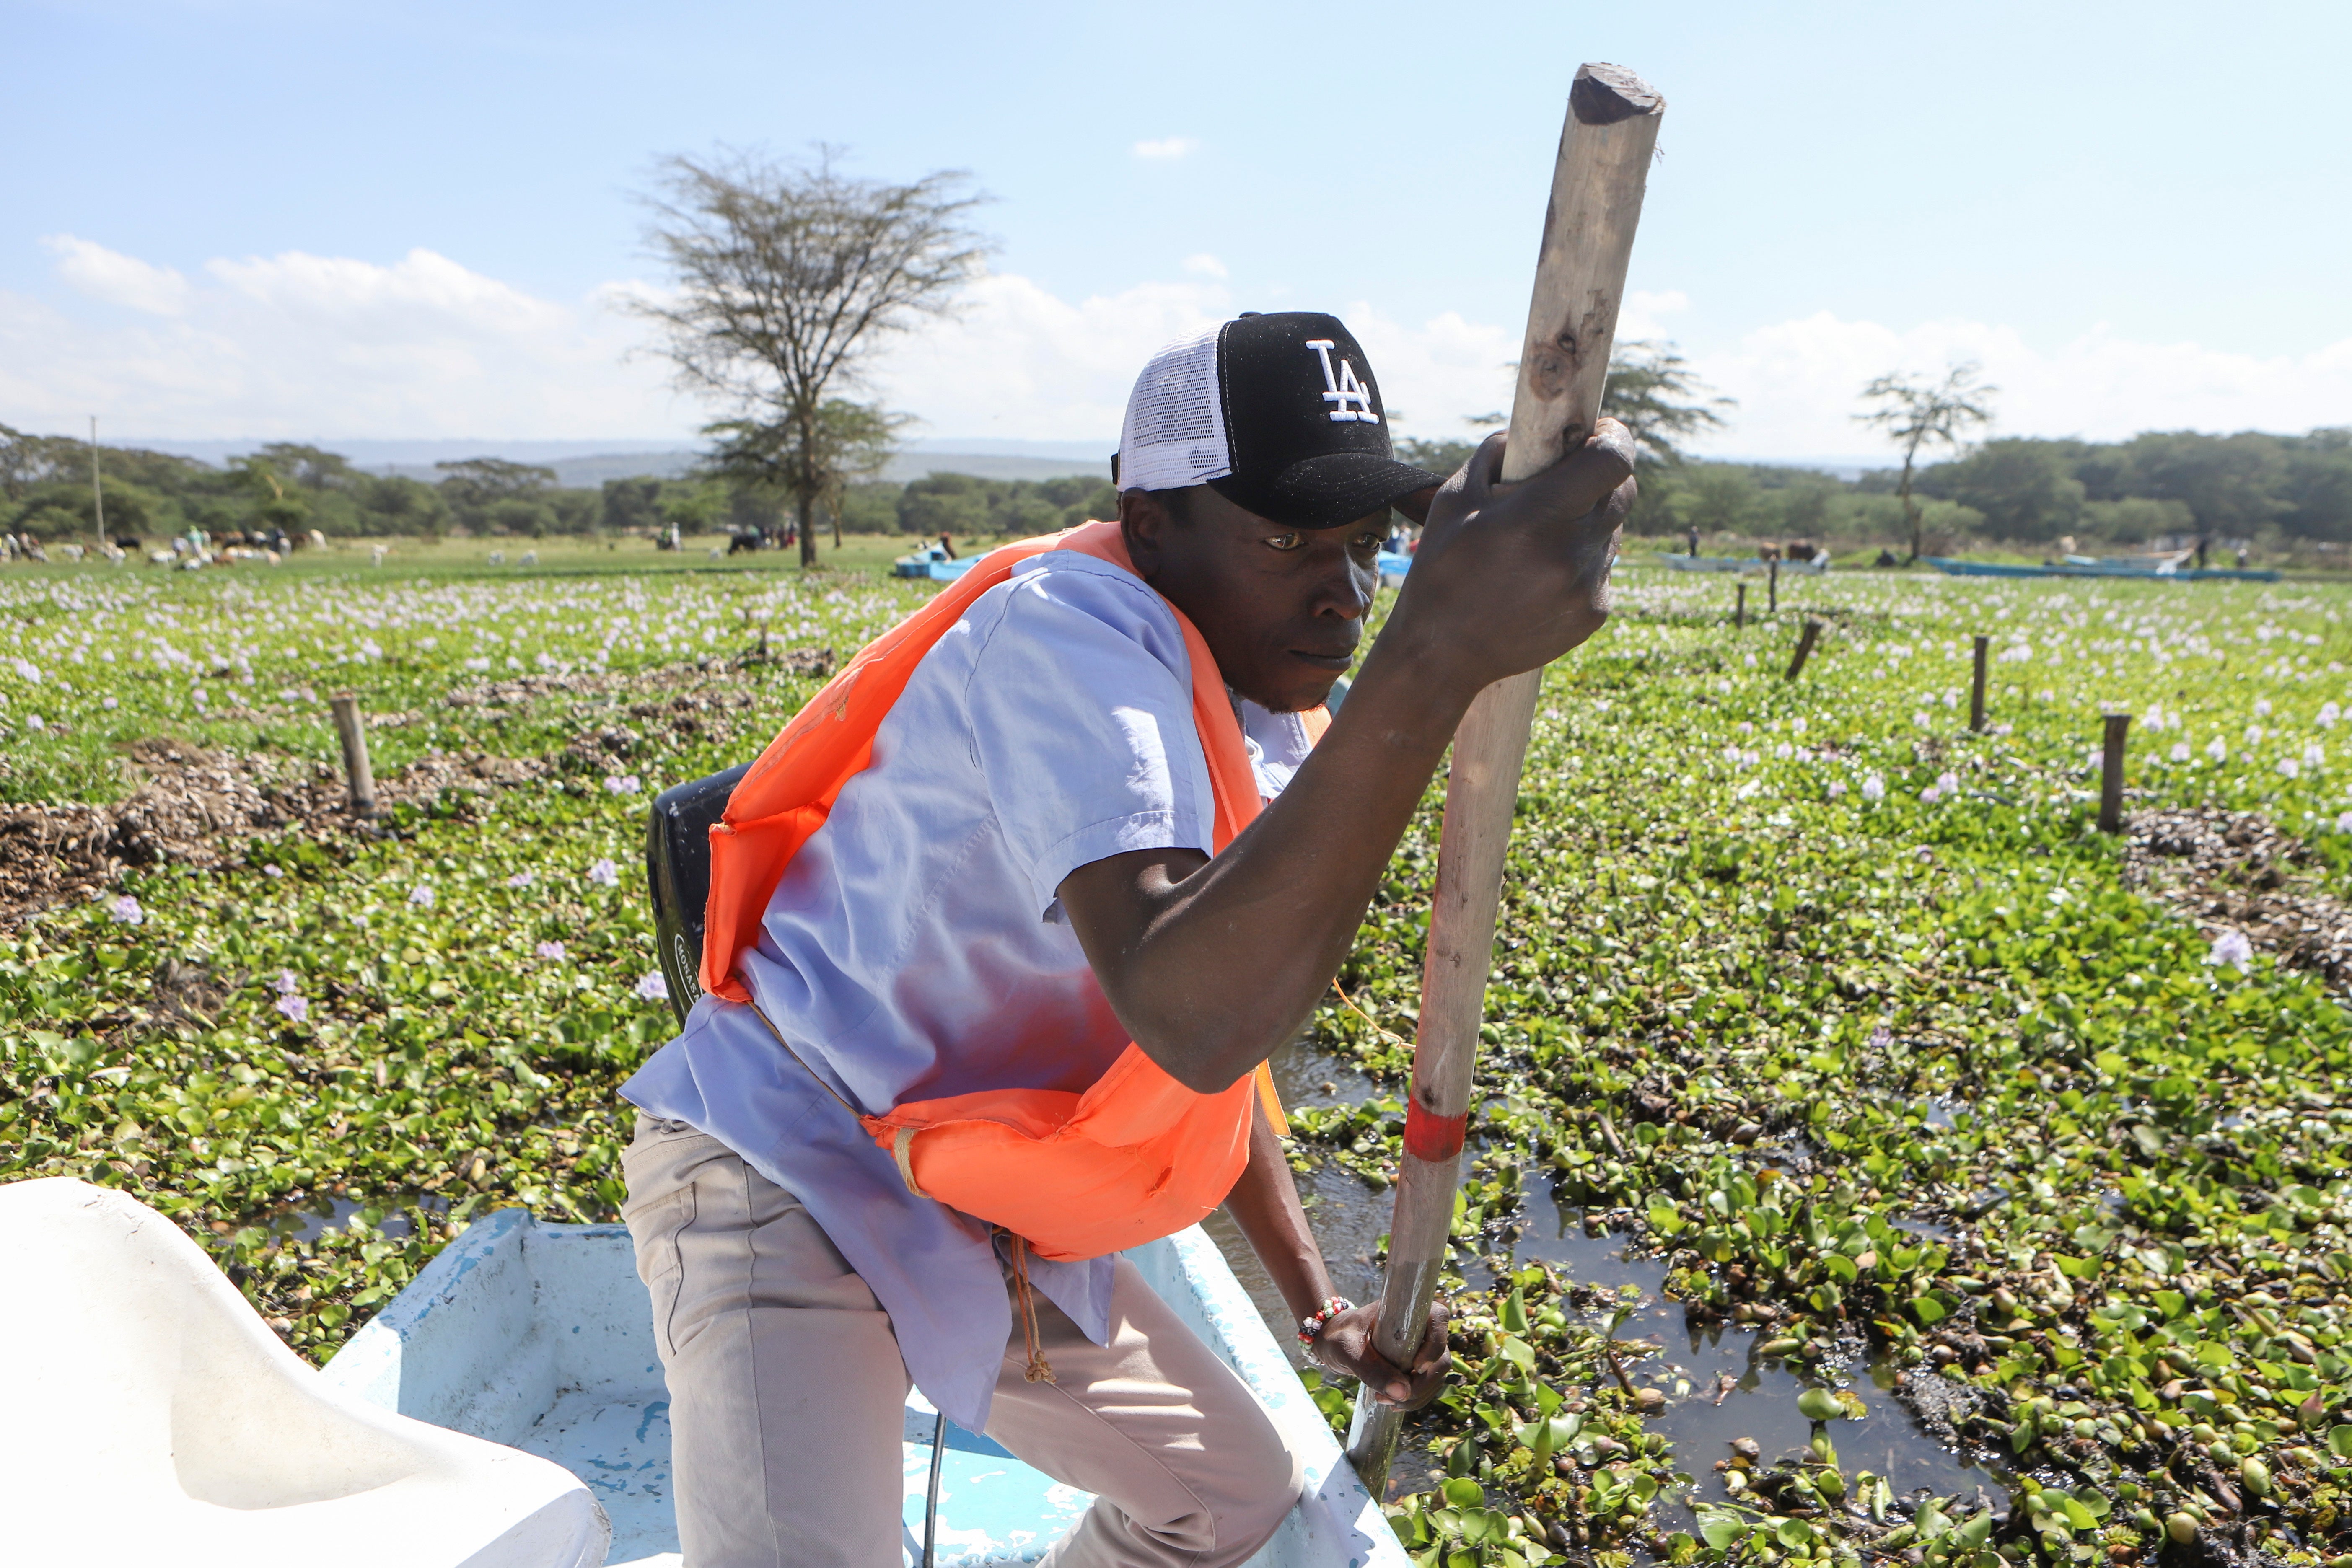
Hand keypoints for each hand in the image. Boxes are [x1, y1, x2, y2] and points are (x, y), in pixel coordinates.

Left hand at [1310, 1298, 1451, 1409]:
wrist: (1333, 1342)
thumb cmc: (1339, 1336)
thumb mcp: (1348, 1350)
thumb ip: (1371, 1369)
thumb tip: (1402, 1392)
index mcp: (1406, 1311)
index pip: (1439, 1318)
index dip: (1436, 1344)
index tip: (1415, 1367)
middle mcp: (1419, 1328)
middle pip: (1441, 1357)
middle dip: (1423, 1383)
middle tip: (1394, 1397)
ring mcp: (1420, 1348)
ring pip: (1436, 1375)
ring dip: (1417, 1395)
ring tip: (1385, 1401)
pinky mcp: (1415, 1366)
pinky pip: (1426, 1385)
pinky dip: (1413, 1398)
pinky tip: (1392, 1403)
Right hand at [1380, 421, 1635, 698]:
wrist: (1441, 655)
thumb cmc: (1440, 570)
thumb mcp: (1453, 500)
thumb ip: (1494, 454)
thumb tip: (1530, 434)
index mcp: (1534, 519)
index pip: (1612, 461)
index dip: (1615, 437)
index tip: (1602, 431)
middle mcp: (1569, 553)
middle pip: (1623, 492)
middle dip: (1603, 476)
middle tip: (1574, 478)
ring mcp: (1586, 587)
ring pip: (1611, 531)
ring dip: (1587, 522)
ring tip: (1540, 539)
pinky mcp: (1594, 613)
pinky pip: (1602, 567)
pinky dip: (1580, 560)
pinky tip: (1540, 576)